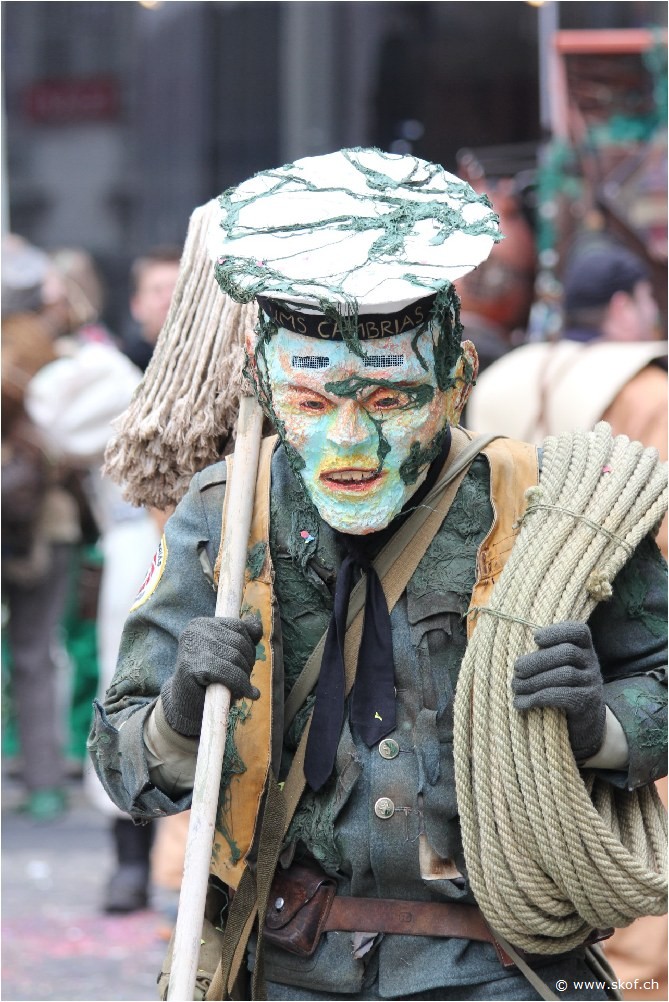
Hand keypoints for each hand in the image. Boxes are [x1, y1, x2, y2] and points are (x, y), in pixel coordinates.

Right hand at [161, 615, 261, 736]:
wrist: (183, 705)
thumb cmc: (208, 680)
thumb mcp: (226, 655)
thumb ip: (242, 639)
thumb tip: (257, 626)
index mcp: (201, 623)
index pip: (238, 626)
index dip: (250, 646)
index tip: (247, 663)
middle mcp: (194, 630)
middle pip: (238, 642)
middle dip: (248, 663)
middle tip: (245, 680)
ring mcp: (192, 647)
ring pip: (236, 657)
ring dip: (245, 677)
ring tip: (242, 688)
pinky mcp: (191, 666)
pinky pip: (228, 673)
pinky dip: (241, 685)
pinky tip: (244, 693)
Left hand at [512, 621, 605, 761]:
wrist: (584, 725)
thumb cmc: (561, 689)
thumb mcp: (557, 668)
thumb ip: (545, 656)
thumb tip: (515, 658)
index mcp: (584, 648)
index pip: (578, 631)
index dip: (557, 631)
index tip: (535, 638)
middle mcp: (592, 663)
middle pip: (567, 653)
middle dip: (537, 660)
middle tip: (517, 670)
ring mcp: (592, 683)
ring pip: (565, 674)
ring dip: (535, 680)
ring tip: (516, 687)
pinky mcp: (587, 703)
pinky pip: (564, 696)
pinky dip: (539, 698)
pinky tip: (522, 703)